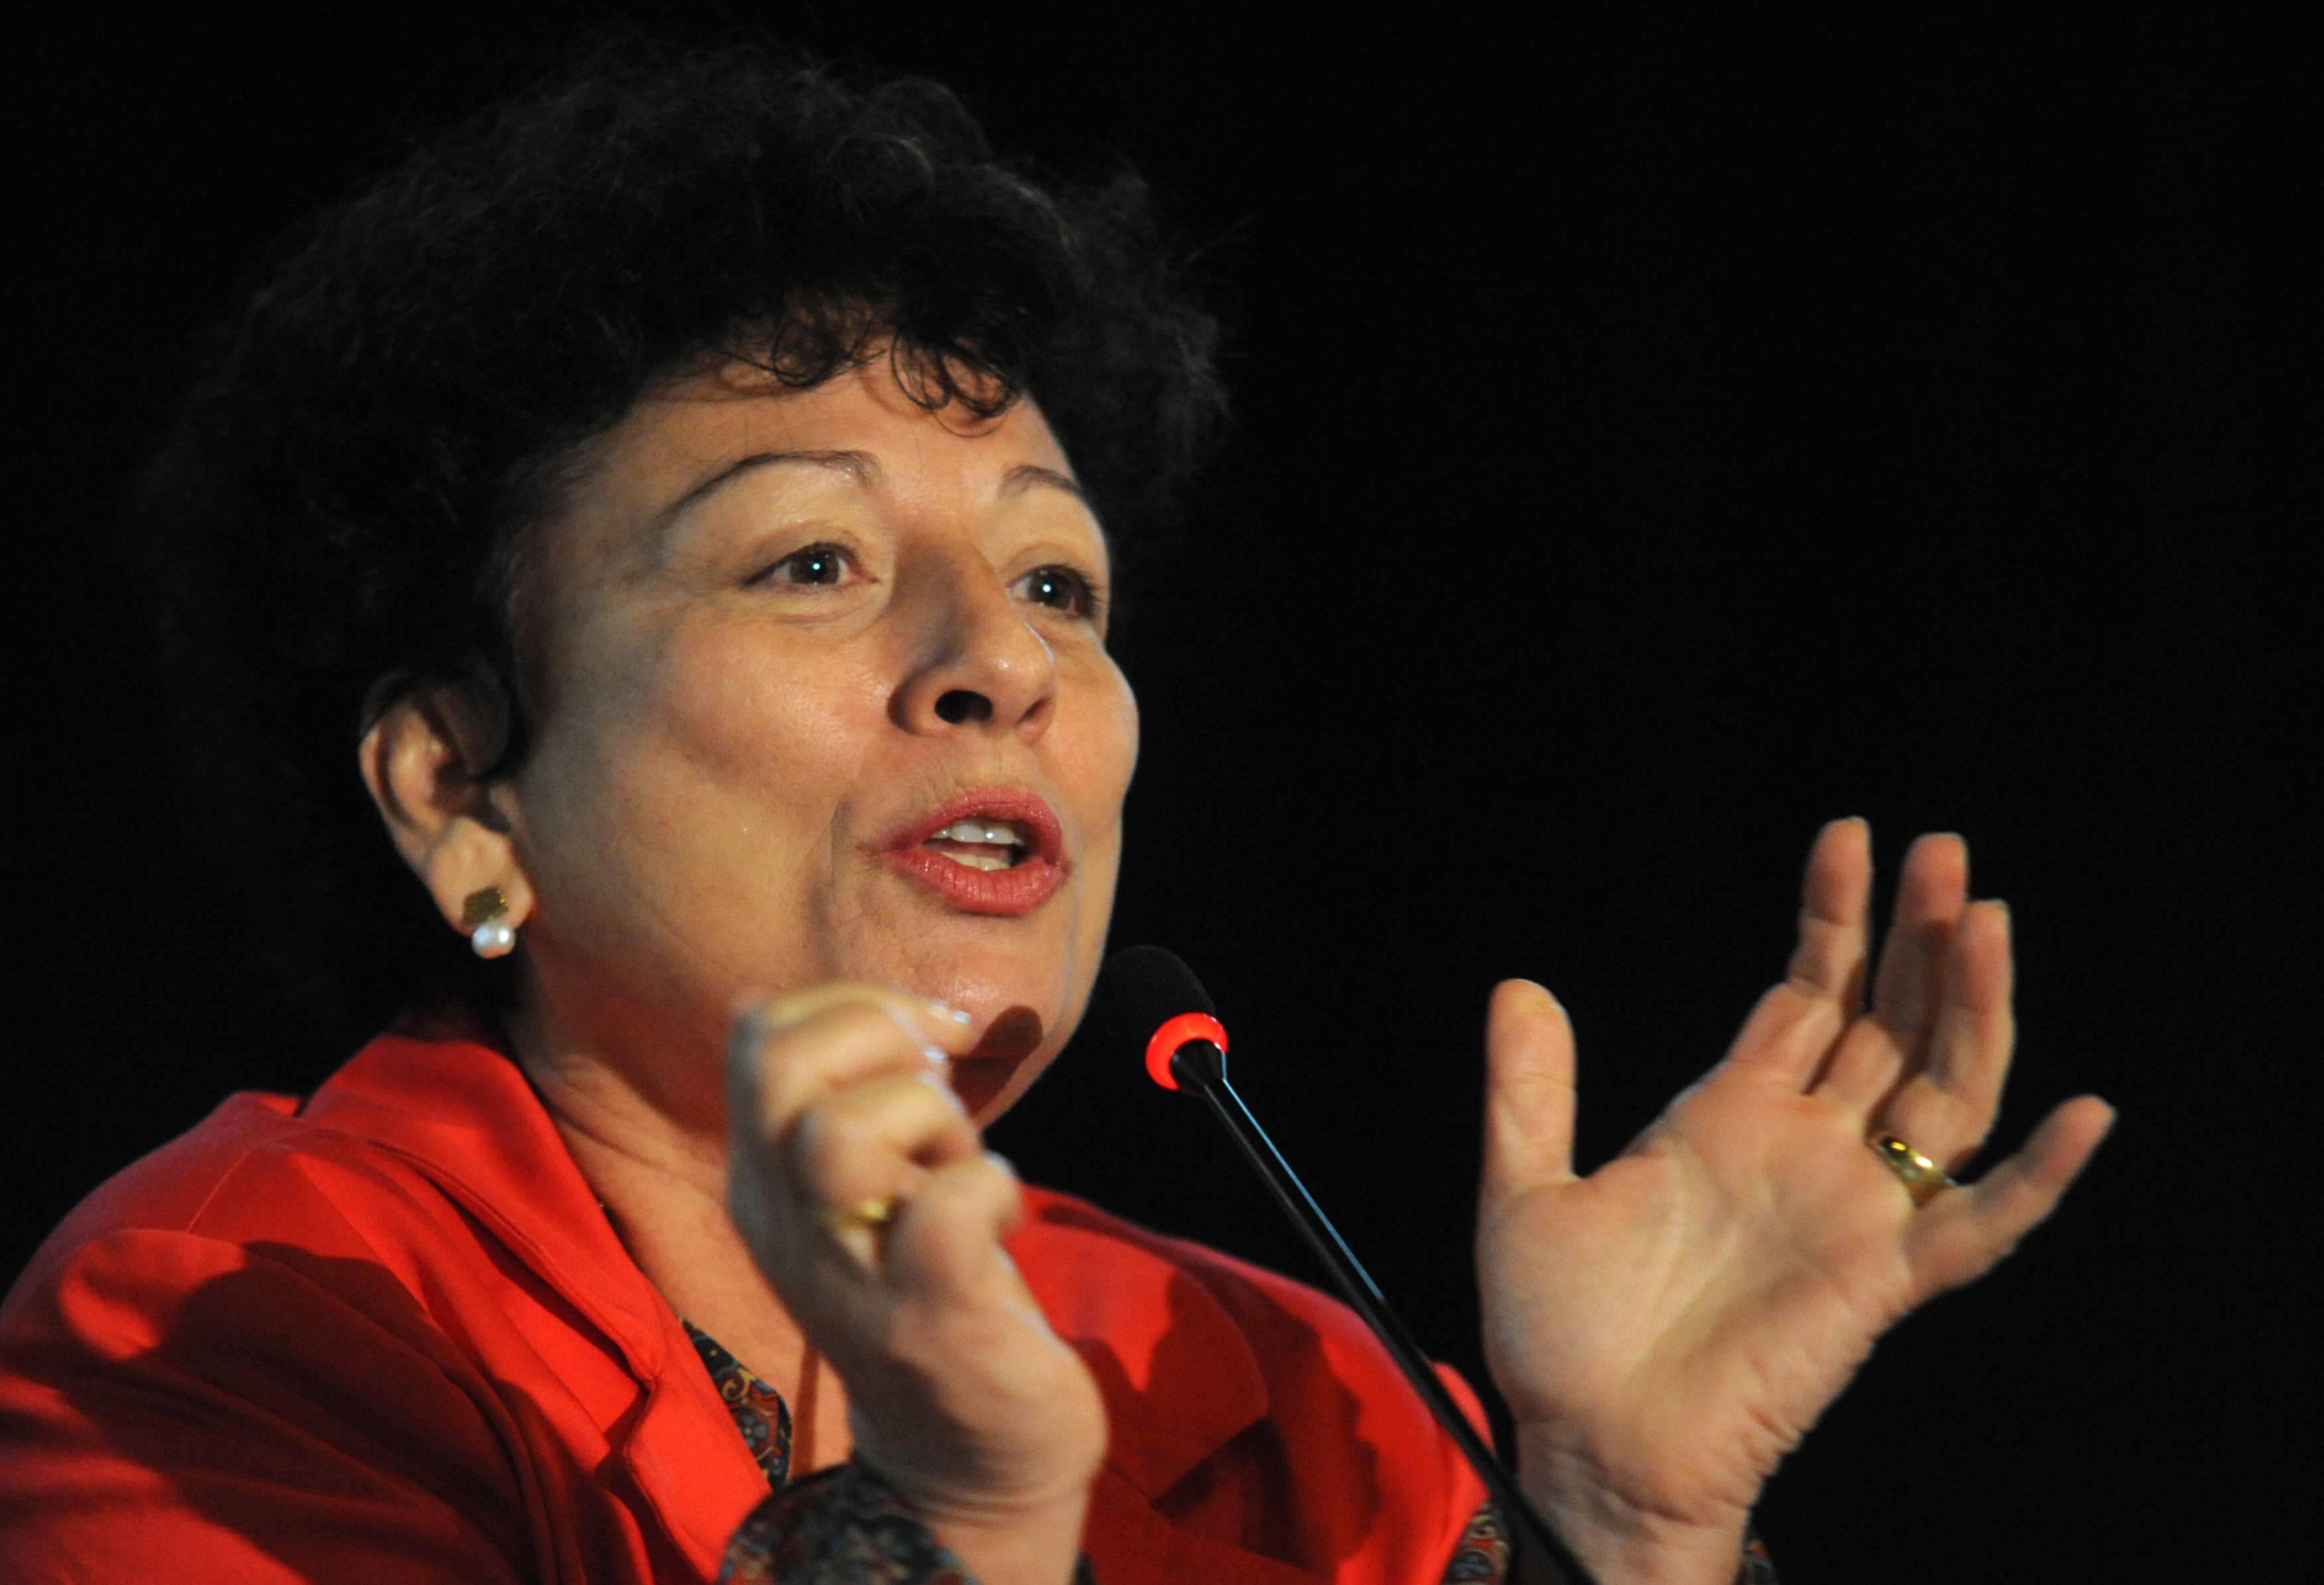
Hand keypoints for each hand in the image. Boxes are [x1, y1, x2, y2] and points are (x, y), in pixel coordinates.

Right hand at [725, 985, 1104, 1583]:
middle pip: (777, 1064)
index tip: (923, 1042)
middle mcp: (784, 1221)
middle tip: (940, 1087)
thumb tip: (895, 1011)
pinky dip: (991, 1187)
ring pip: (844, 1131)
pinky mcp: (928, 1317)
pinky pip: (945, 1209)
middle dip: (880, 1032)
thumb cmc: (936, 1289)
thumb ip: (862, 1104)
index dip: (852, 1004)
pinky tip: (1003, 1217)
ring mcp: (850, 1272)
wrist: (970, 1452)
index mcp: (765, 1178)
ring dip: (931, 1117)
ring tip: (960, 1163)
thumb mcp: (873, 1187)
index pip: (758, 1032)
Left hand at [1477, 821, 2114, 1584]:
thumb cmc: (1560, 1335)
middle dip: (1918, 937)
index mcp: (1730, 1114)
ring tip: (1988, 919)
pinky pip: (1978, 1229)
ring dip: (1974, 1010)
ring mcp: (1851, 1211)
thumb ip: (1529, 1091)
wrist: (1587, 1447)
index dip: (1836, 919)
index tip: (1849, 836)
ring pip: (1943, 1092)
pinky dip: (2037, 1179)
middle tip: (1944, 850)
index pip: (1808, 992)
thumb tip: (1516, 986)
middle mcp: (1806, 1149)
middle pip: (1889, 1021)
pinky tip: (2085, 1116)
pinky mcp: (1879, 1283)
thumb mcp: (1526, 1190)